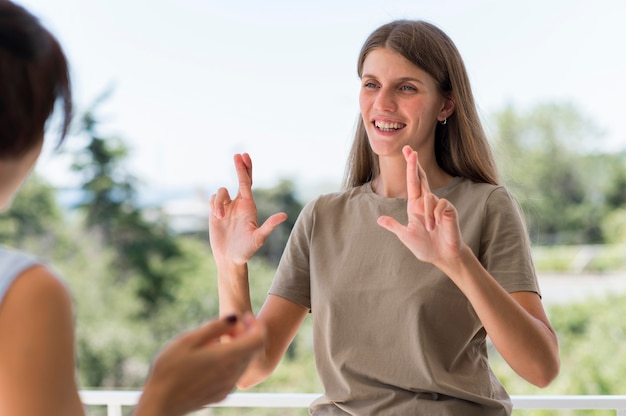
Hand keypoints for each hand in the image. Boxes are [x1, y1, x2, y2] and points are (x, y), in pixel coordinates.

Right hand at [134, 314, 264, 415]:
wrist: (160, 404)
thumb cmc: (169, 370)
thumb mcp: (188, 340)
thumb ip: (215, 327)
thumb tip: (235, 317)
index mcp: (226, 358)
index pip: (258, 339)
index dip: (256, 325)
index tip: (245, 316)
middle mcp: (232, 374)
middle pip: (253, 350)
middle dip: (246, 334)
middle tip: (228, 327)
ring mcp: (227, 386)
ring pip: (244, 362)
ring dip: (238, 348)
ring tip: (215, 342)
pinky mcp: (221, 394)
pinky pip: (234, 374)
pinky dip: (231, 361)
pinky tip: (210, 359)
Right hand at [209, 153, 286, 264]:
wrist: (230, 259)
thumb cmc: (246, 250)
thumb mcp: (258, 238)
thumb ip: (269, 226)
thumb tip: (284, 215)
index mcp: (249, 206)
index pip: (247, 183)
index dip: (245, 169)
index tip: (243, 156)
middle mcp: (239, 204)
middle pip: (240, 180)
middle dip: (239, 167)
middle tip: (238, 155)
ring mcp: (227, 207)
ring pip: (221, 192)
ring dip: (219, 202)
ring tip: (220, 217)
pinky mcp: (216, 212)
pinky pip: (212, 199)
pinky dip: (213, 204)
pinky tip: (216, 216)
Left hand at [376, 145, 463, 266]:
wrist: (442, 257)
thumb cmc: (425, 246)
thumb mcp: (405, 235)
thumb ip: (394, 226)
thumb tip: (379, 219)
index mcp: (415, 205)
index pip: (413, 182)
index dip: (410, 166)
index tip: (408, 151)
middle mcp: (426, 202)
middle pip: (421, 178)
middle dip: (414, 164)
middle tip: (410, 149)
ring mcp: (438, 204)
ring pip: (428, 198)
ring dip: (427, 216)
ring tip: (430, 230)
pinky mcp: (448, 210)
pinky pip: (440, 205)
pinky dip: (435, 216)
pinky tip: (438, 226)